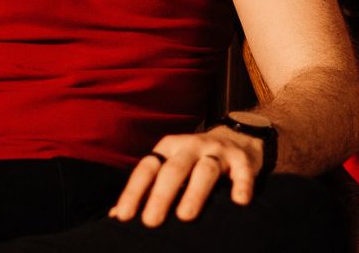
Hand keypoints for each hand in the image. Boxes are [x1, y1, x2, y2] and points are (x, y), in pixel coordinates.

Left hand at [109, 125, 262, 227]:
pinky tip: (239, 202)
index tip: (124, 216)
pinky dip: (241, 185)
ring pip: (205, 170)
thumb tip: (116, 216)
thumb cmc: (195, 162)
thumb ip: (147, 190)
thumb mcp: (170, 167)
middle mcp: (191, 147)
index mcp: (169, 149)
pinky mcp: (243, 159)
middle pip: (174, 169)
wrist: (239, 138)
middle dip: (161, 195)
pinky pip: (242, 172)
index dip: (134, 191)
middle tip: (151, 221)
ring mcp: (218, 152)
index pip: (147, 168)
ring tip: (185, 217)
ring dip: (195, 192)